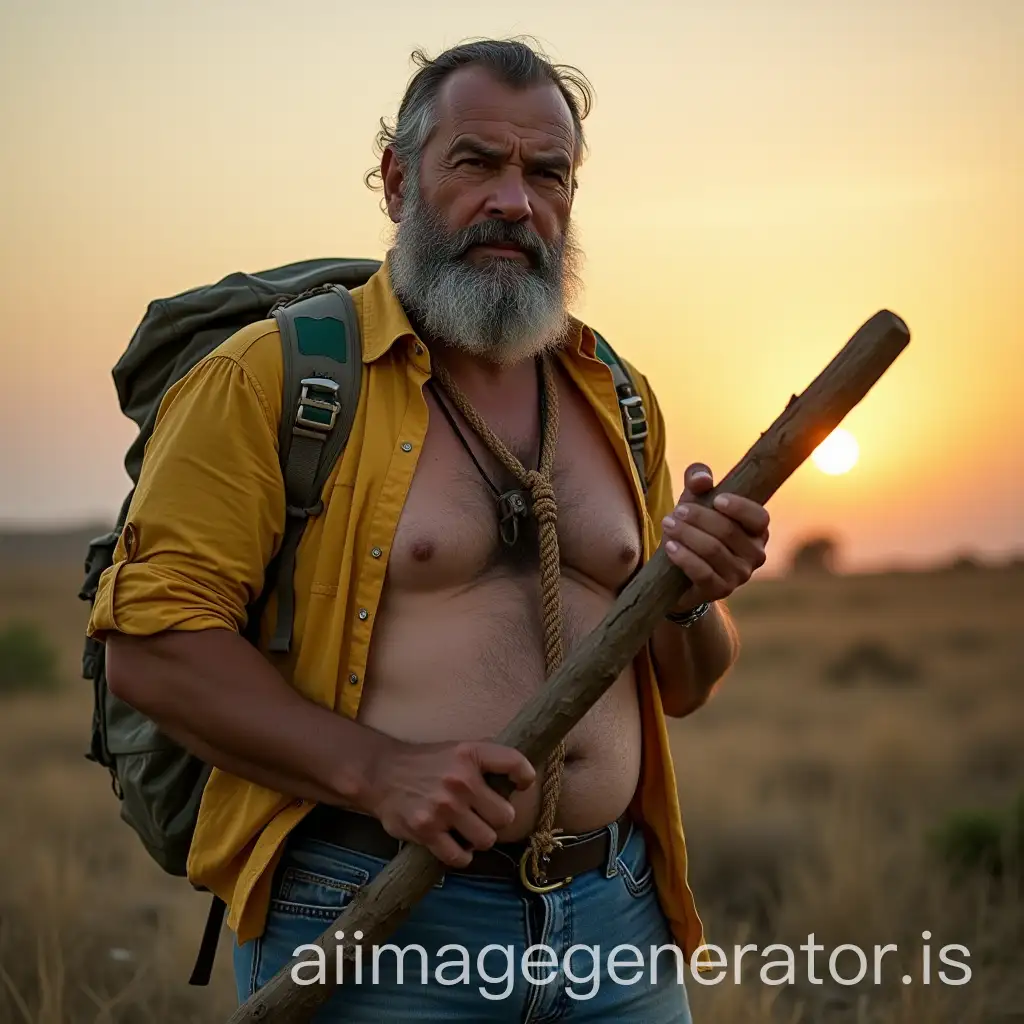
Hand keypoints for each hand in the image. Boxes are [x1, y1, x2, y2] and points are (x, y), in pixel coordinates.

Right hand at [364, 739, 535, 867]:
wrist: (381, 773)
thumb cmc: (427, 763)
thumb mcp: (458, 749)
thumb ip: (486, 761)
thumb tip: (521, 778)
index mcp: (470, 753)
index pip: (515, 763)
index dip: (525, 777)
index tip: (520, 785)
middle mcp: (460, 780)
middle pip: (505, 816)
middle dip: (497, 819)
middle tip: (484, 816)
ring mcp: (443, 807)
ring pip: (486, 840)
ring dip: (479, 839)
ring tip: (468, 830)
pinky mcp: (426, 830)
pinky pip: (459, 856)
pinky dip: (460, 855)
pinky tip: (455, 845)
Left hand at [661, 462, 769, 609]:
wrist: (679, 570)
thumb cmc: (694, 528)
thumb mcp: (695, 499)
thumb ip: (698, 479)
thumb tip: (701, 479)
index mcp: (757, 530)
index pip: (759, 518)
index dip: (739, 508)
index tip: (716, 499)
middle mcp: (755, 554)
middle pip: (728, 531)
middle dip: (699, 518)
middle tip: (676, 512)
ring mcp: (739, 575)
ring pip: (713, 550)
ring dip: (687, 535)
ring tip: (668, 525)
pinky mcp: (720, 590)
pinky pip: (703, 573)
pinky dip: (684, 557)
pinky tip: (670, 547)